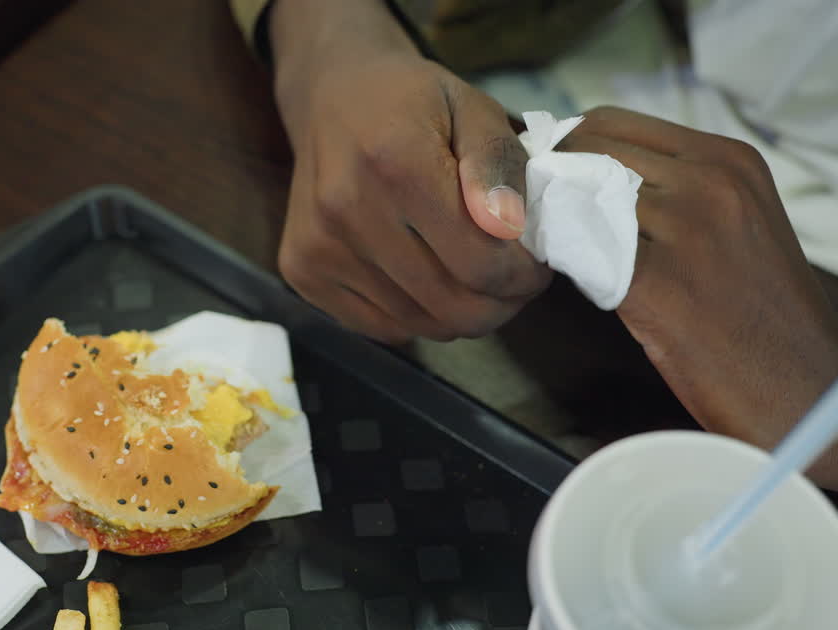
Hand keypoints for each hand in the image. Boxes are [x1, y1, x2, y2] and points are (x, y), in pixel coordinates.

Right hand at [268, 0, 550, 343]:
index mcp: (396, 162)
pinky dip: (419, 316)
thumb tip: (509, 227)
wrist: (332, 94)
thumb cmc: (413, 102)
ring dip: (461, 313)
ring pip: (421, 325)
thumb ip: (497, 163)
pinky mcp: (302, 271)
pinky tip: (427, 279)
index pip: (482, 263)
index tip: (535, 263)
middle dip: (500, 303)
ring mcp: (318, 248)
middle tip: (513, 280)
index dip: (523, 275)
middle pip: (453, 306)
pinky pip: (384, 328)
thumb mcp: (473, 108)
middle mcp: (347, 210)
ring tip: (473, 275)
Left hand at [559, 108, 837, 482]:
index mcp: (728, 159)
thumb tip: (582, 178)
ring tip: (552, 249)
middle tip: (535, 216)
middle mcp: (710, 182)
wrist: (812, 386)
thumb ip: (671, 193)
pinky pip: (581, 251)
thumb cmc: (761, 316)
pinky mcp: (661, 284)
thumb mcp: (733, 225)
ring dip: (552, 220)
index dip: (568, 151)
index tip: (548, 181)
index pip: (612, 123)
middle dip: (552, 180)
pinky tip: (564, 279)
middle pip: (587, 151)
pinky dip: (560, 260)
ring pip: (578, 198)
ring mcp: (687, 230)